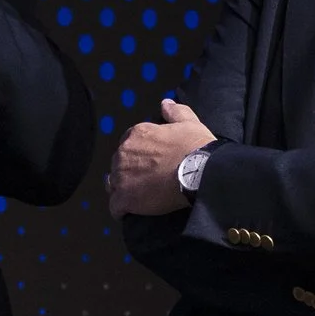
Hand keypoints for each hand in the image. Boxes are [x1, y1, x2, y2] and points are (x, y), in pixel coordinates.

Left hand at [108, 98, 215, 216]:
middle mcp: (123, 153)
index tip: (150, 163)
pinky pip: (115, 207)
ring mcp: (121, 176)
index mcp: (137, 134)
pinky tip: (130, 212)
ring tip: (139, 197)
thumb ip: (175, 112)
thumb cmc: (196, 147)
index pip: (128, 144)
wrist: (200, 172)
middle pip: (119, 164)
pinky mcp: (124, 198)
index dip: (139, 155)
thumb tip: (165, 103)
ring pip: (114, 185)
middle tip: (148, 181)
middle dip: (130, 172)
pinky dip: (121, 210)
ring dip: (123, 190)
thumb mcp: (189, 123)